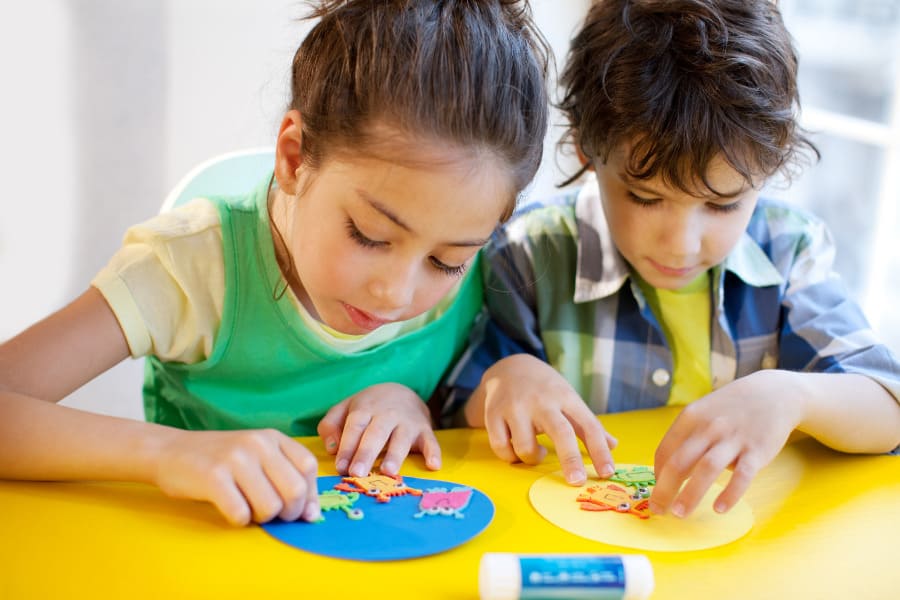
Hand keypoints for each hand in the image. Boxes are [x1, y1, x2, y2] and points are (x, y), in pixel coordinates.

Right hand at [153, 428, 319, 525]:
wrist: (170, 450)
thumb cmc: (220, 460)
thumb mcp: (257, 456)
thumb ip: (285, 477)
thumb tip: (312, 515)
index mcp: (272, 437)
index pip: (308, 467)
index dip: (310, 495)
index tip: (301, 511)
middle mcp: (257, 444)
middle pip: (295, 491)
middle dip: (289, 513)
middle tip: (273, 515)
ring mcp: (235, 459)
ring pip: (270, 506)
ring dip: (262, 518)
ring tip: (248, 509)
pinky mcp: (213, 478)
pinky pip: (241, 514)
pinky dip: (239, 520)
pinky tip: (230, 509)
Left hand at [317, 383, 439, 477]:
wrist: (402, 392)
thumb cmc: (368, 408)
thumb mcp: (345, 409)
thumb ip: (330, 425)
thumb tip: (331, 448)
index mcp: (365, 409)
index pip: (354, 427)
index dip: (347, 446)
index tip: (341, 467)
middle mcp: (387, 414)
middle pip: (375, 434)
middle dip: (366, 453)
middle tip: (357, 473)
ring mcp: (407, 422)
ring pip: (401, 438)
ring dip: (395, 455)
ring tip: (388, 471)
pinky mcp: (424, 430)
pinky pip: (431, 441)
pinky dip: (433, 453)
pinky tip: (433, 465)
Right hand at [472, 354, 616, 485]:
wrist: (510, 367)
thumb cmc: (546, 390)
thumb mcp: (569, 399)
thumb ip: (589, 425)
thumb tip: (614, 446)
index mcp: (566, 398)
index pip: (588, 425)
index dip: (600, 450)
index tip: (607, 472)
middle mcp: (542, 401)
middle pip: (560, 432)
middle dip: (570, 459)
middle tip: (576, 481)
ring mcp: (516, 407)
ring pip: (526, 447)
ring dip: (532, 458)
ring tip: (536, 453)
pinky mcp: (494, 413)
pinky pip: (501, 447)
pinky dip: (510, 457)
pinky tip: (515, 451)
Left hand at [651, 370, 803, 517]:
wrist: (774, 394)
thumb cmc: (730, 409)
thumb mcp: (703, 412)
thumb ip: (686, 438)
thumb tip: (668, 470)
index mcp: (690, 418)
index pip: (665, 451)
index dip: (657, 474)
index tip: (657, 491)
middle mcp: (708, 428)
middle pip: (679, 463)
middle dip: (664, 490)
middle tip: (659, 510)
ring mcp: (733, 439)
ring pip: (706, 470)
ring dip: (690, 494)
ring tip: (680, 514)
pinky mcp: (756, 451)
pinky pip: (741, 476)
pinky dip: (729, 494)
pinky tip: (719, 509)